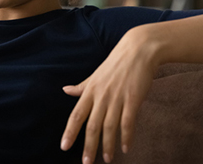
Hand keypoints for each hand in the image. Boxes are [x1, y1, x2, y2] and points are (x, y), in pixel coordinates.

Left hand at [60, 25, 160, 163]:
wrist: (139, 50)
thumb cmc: (117, 63)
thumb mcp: (95, 75)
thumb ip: (82, 86)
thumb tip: (65, 90)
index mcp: (90, 91)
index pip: (76, 115)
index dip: (69, 132)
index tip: (64, 147)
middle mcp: (101, 96)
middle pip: (92, 125)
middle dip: (88, 146)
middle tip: (86, 163)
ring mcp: (117, 98)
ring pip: (109, 127)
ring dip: (107, 145)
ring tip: (106, 160)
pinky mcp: (133, 99)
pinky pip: (128, 122)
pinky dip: (126, 136)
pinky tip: (125, 148)